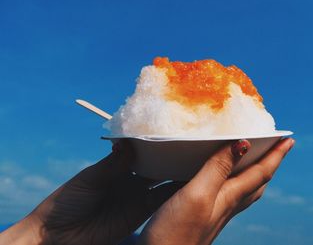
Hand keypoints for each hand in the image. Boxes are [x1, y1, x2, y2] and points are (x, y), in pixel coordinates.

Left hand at [0, 141, 183, 244]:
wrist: (56, 236)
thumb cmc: (66, 203)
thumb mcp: (89, 181)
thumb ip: (112, 165)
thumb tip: (129, 143)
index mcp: (120, 164)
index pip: (145, 148)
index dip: (161, 140)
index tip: (179, 129)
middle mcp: (133, 177)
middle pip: (160, 162)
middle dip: (177, 154)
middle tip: (199, 143)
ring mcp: (139, 194)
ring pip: (166, 180)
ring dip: (182, 171)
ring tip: (203, 160)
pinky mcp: (142, 212)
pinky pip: (163, 201)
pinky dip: (179, 193)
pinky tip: (195, 184)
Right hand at [138, 137, 294, 244]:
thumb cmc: (176, 233)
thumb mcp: (198, 194)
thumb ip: (218, 168)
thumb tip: (243, 143)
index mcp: (230, 197)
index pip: (261, 172)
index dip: (276, 155)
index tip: (289, 140)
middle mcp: (227, 205)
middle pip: (257, 182)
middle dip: (269, 163)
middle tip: (278, 147)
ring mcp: (215, 213)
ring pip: (244, 190)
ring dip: (254, 172)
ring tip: (256, 159)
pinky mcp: (201, 217)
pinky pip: (227, 194)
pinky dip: (232, 181)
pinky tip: (220, 180)